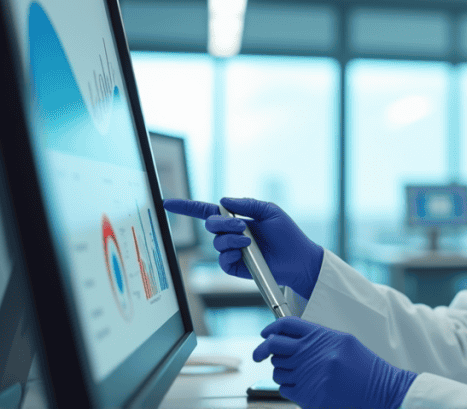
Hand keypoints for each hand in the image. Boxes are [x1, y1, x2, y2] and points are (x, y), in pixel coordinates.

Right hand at [163, 197, 323, 298]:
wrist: (298, 258)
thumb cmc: (287, 234)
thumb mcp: (270, 211)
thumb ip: (248, 204)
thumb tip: (224, 200)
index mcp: (237, 219)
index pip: (207, 211)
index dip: (187, 207)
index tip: (168, 203)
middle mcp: (231, 234)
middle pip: (210, 224)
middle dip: (222, 223)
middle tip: (241, 225)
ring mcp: (232, 251)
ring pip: (217, 242)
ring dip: (230, 238)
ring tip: (249, 241)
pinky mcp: (235, 267)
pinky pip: (222, 260)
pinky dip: (230, 254)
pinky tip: (243, 252)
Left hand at [253, 316, 416, 408]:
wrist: (380, 389)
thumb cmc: (363, 366)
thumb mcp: (343, 342)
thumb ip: (317, 338)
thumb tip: (290, 340)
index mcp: (322, 336)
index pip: (286, 325)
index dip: (271, 329)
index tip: (265, 335)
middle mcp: (313, 353)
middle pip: (274, 346)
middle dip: (262, 350)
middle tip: (260, 355)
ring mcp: (309, 374)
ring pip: (277, 370)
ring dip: (281, 372)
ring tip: (298, 373)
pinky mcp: (308, 395)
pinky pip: (284, 389)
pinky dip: (289, 388)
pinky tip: (303, 385)